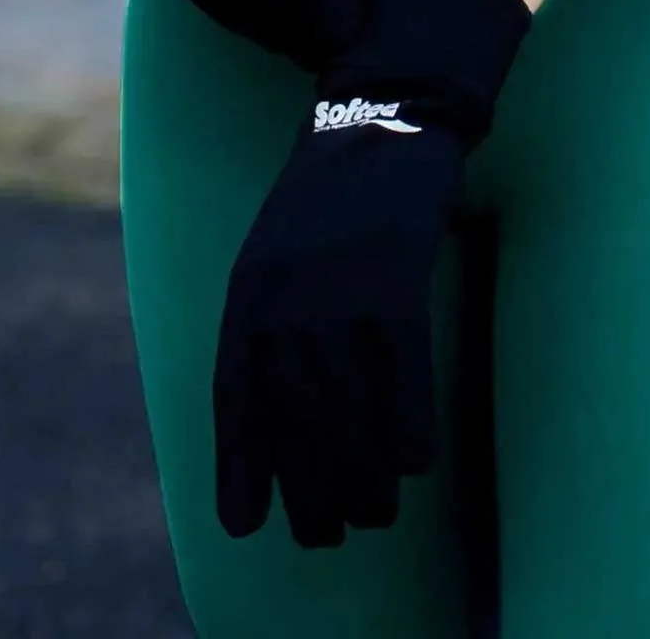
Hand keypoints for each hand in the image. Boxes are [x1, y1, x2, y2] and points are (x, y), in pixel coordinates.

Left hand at [213, 0, 530, 547]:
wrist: (381, 112)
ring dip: (356, 469)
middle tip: (323, 537)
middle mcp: (282, 294)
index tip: (243, 524)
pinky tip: (416, 466)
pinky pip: (400, 364)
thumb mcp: (279, 246)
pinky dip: (406, 419)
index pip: (234, 393)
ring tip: (370, 519)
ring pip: (343, 400)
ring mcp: (337, 284)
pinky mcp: (393, 272)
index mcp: (247, 287)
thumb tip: (281, 383)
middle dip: (304, 482)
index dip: (239, 462)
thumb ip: (270, 308)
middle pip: (289, 411)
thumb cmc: (333, 190)